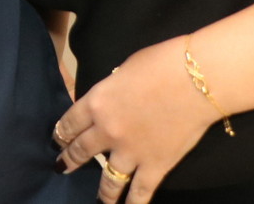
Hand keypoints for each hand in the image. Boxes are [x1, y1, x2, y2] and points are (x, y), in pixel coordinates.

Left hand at [52, 37, 216, 203]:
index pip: (69, 123)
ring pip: (108, 180)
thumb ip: (112, 89)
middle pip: (81, 151)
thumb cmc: (161, 63)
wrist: (195, 80)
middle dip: (70, 160)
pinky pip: (139, 192)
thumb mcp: (124, 69)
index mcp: (97, 102)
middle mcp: (107, 131)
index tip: (58, 140)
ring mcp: (130, 152)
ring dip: (101, 192)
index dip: (61, 133)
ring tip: (97, 199)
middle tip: (63, 166)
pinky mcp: (154, 167)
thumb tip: (112, 98)